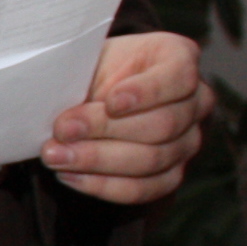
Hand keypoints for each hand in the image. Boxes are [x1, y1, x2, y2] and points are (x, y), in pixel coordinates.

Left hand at [43, 32, 211, 202]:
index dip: (147, 92)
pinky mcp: (171, 175)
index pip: (179, 77)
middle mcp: (196, 101)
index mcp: (179, 59)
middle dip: (105, 129)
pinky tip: (70, 175)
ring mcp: (188, 141)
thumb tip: (50, 94)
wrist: (92, 95)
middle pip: (163, 124)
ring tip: (56, 155)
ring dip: (96, 160)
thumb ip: (80, 68)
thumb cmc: (93, 70)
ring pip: (152, 160)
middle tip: (61, 130)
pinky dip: (103, 185)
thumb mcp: (88, 56)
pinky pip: (144, 189)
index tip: (111, 101)